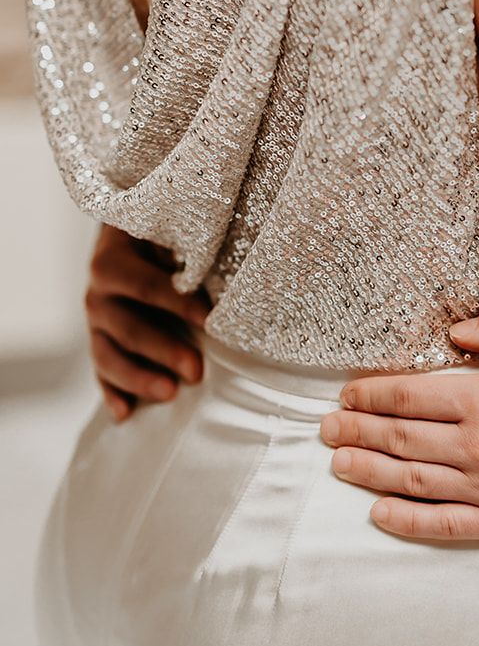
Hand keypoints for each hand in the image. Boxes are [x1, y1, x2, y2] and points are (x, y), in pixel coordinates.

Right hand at [86, 225, 208, 422]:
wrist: (127, 238)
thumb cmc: (160, 234)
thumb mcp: (167, 231)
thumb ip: (184, 247)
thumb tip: (216, 266)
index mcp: (112, 261)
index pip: (145, 285)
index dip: (177, 303)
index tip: (210, 321)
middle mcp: (97, 293)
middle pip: (128, 328)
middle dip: (163, 351)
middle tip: (196, 370)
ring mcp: (95, 323)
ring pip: (108, 356)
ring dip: (138, 378)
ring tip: (170, 393)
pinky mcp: (99, 343)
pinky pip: (101, 372)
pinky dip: (112, 393)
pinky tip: (125, 414)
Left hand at [321, 304, 478, 540]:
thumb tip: (455, 332)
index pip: (410, 397)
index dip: (372, 396)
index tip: (349, 396)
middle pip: (401, 439)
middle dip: (358, 432)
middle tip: (328, 429)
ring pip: (411, 480)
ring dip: (368, 471)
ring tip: (339, 464)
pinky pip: (443, 525)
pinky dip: (406, 520)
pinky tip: (379, 512)